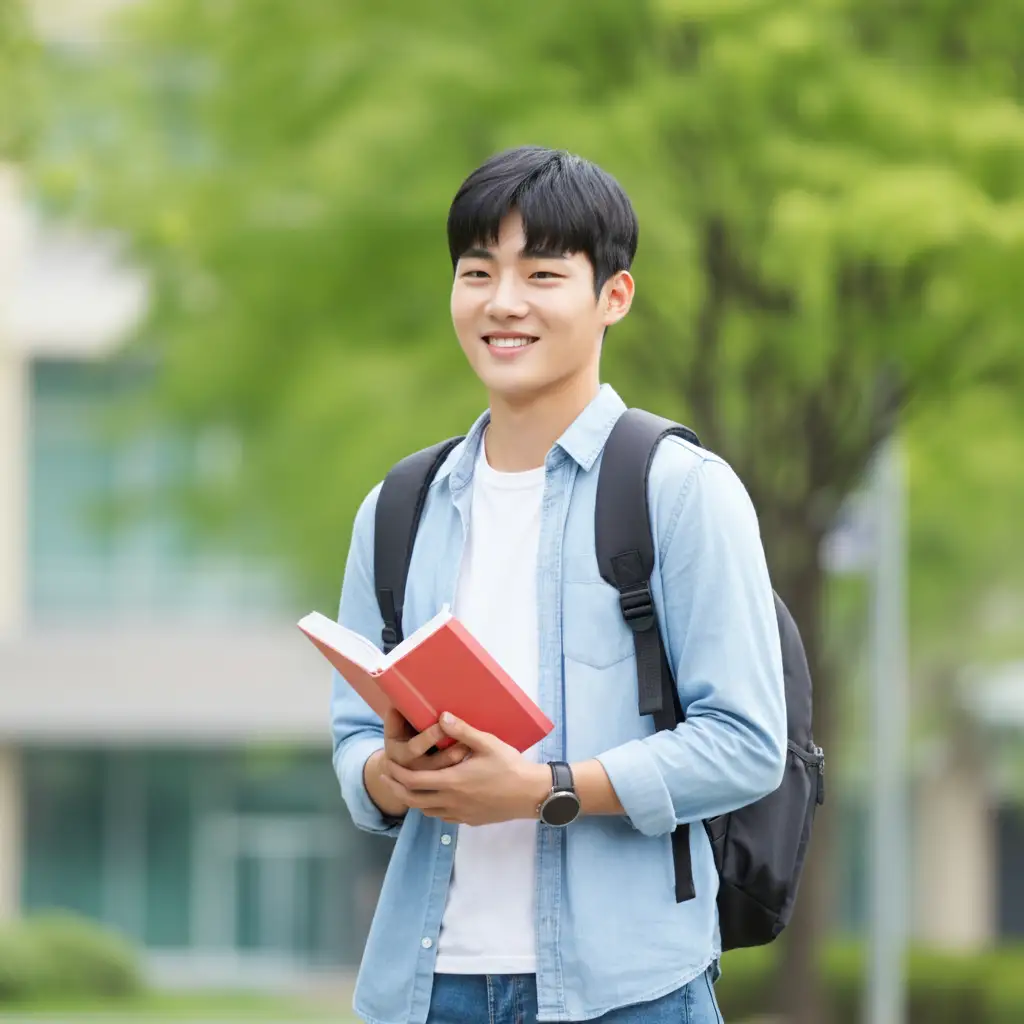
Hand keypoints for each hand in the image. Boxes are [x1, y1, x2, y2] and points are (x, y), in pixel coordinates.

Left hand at [382, 712, 550, 825]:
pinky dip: (431, 808)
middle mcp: (452, 801)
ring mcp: (461, 814)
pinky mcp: (470, 820)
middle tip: (387, 776)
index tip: (387, 764)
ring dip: (413, 799)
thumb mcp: (487, 743)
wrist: (531, 794)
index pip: (413, 781)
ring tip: (407, 786)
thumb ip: (462, 730)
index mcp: (452, 782)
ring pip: (426, 811)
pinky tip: (434, 798)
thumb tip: (441, 716)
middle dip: (396, 788)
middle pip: (413, 800)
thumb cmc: (510, 766)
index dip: (397, 774)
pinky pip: (442, 817)